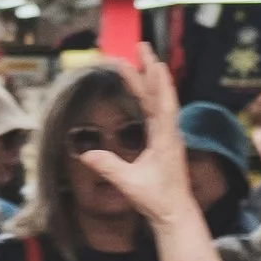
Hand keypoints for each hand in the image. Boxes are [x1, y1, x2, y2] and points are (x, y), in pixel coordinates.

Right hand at [69, 44, 193, 231]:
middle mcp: (169, 133)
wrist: (175, 212)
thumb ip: (109, 168)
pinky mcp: (164, 141)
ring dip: (149, 80)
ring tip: (137, 62)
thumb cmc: (157, 199)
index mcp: (166, 139)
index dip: (158, 82)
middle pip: (161, 95)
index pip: (163, 104)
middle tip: (141, 47)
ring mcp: (168, 136)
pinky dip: (150, 94)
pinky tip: (143, 90)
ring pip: (159, 101)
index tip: (152, 61)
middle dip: (150, 70)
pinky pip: (157, 110)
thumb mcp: (130, 185)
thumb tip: (85, 154)